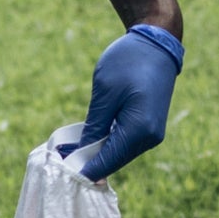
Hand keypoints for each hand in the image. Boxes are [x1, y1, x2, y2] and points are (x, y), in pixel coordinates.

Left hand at [75, 22, 180, 179]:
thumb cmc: (128, 63)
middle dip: (90, 163)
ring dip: (99, 154)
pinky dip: (109, 144)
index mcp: (139, 131)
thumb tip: (80, 154)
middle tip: (61, 160)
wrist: (157, 44)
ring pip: (120, 154)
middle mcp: (150, 138)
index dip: (85, 170)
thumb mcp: (105, 94)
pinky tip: (91, 140)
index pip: (108, 161)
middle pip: (115, 161)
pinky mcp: (151, 127)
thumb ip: (94, 127)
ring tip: (71, 151)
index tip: (62, 173)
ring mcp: (153, 134)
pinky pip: (127, 144)